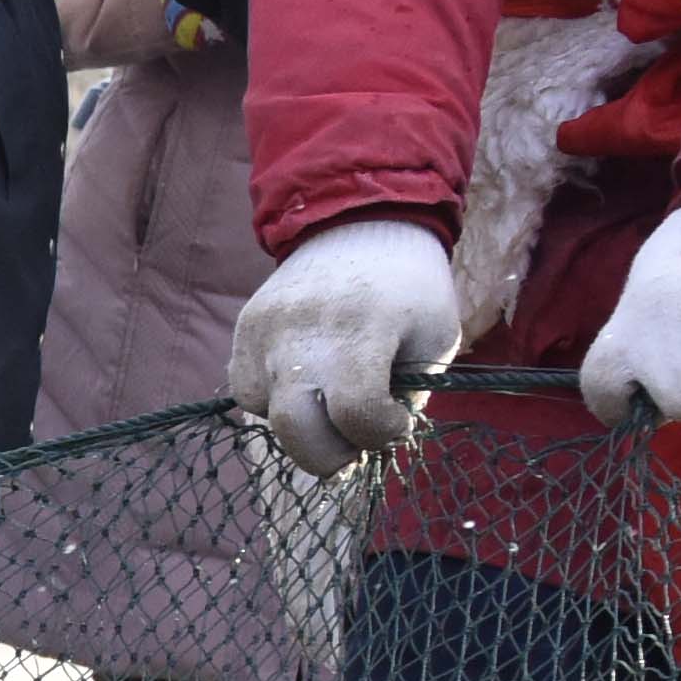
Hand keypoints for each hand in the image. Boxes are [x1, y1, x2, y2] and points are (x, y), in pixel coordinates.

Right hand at [232, 215, 461, 474]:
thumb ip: (407, 395)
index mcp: (365, 329)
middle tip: (351, 452)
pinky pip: (246, 388)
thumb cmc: (411, 290)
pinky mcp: (246, 326)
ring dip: (302, 423)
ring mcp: (266, 328)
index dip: (381, 434)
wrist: (362, 222)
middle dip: (327, 457)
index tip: (398, 422)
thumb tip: (372, 441)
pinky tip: (304, 382)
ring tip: (329, 403)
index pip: (357, 413)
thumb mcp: (434, 339)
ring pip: (264, 411)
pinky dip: (274, 398)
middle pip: (294, 426)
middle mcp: (306, 329)